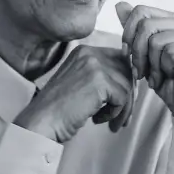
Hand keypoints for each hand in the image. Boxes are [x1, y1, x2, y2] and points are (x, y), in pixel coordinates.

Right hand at [13, 46, 134, 142]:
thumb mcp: (79, 83)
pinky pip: (123, 98)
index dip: (124, 82)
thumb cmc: (58, 109)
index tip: (120, 102)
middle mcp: (90, 53)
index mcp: (84, 51)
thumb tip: (132, 82)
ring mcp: (95, 66)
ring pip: (128, 86)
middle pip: (127, 71)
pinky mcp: (100, 82)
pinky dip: (114, 113)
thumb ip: (101, 77)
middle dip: (128, 97)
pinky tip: (98, 119)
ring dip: (122, 108)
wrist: (41, 121)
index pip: (120, 60)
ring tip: (110, 122)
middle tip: (121, 117)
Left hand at [115, 2, 173, 129]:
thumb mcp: (145, 55)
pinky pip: (170, 52)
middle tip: (142, 73)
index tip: (128, 56)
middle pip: (146, 25)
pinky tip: (172, 77)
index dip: (128, 34)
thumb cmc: (169, 83)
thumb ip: (136, 30)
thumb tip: (120, 4)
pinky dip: (164, 69)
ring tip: (159, 77)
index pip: (141, 11)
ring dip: (152, 65)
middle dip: (138, 53)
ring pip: (156, 40)